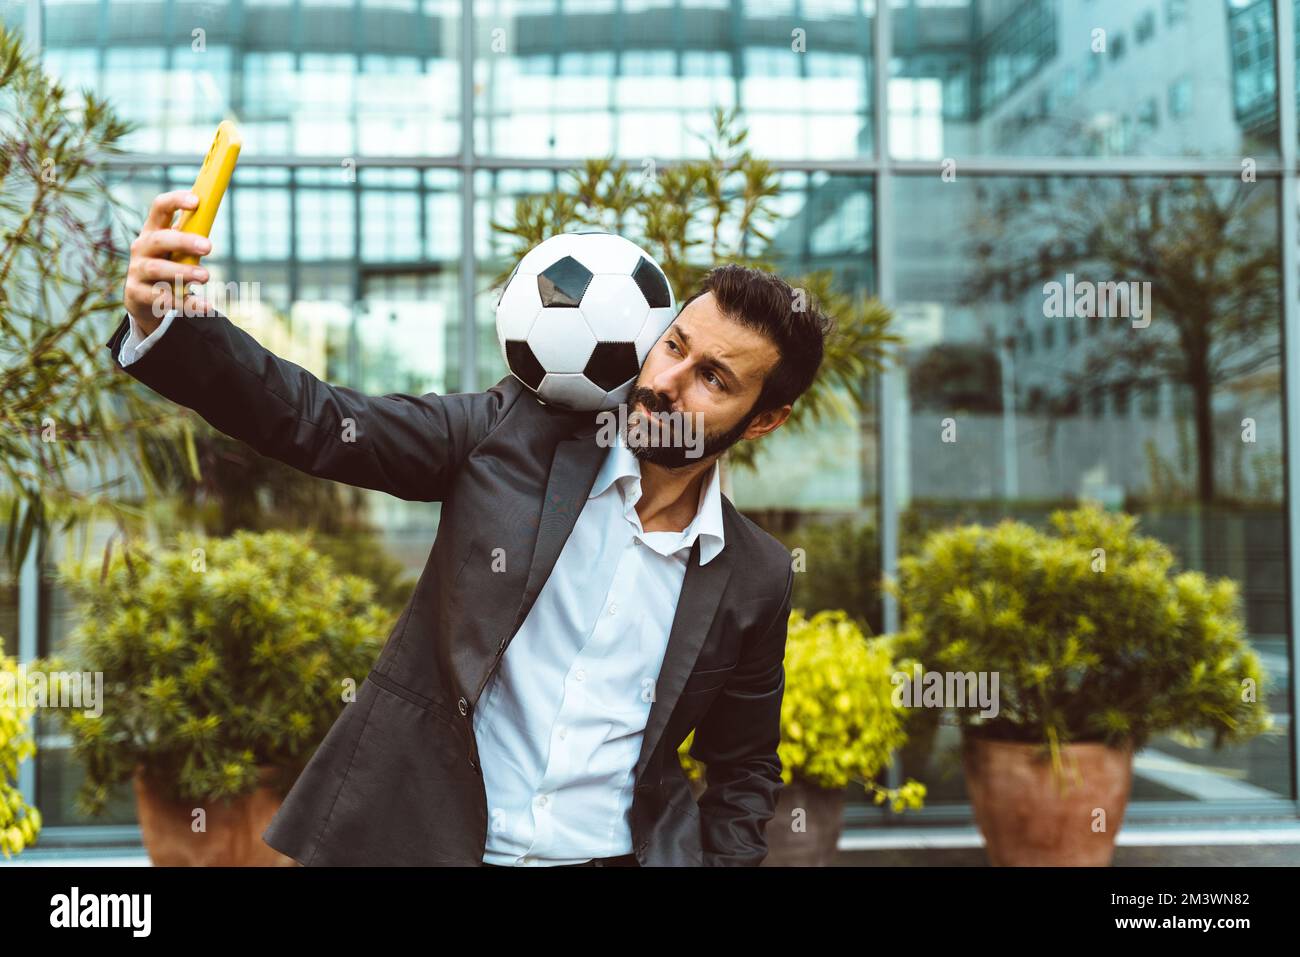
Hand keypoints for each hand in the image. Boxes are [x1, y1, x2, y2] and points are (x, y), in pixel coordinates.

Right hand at [123, 190, 214, 335]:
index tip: (197, 201)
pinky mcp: (136, 294)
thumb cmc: (167, 265)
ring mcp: (136, 271)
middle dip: (183, 241)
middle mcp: (141, 248)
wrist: (143, 299)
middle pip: (159, 240)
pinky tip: (206, 306)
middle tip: (208, 247)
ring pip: (157, 269)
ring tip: (206, 276)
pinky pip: (163, 298)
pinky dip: (187, 303)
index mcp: (153, 231)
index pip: (159, 208)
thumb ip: (190, 234)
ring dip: (183, 272)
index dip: (176, 201)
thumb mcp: (176, 249)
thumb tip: (212, 213)